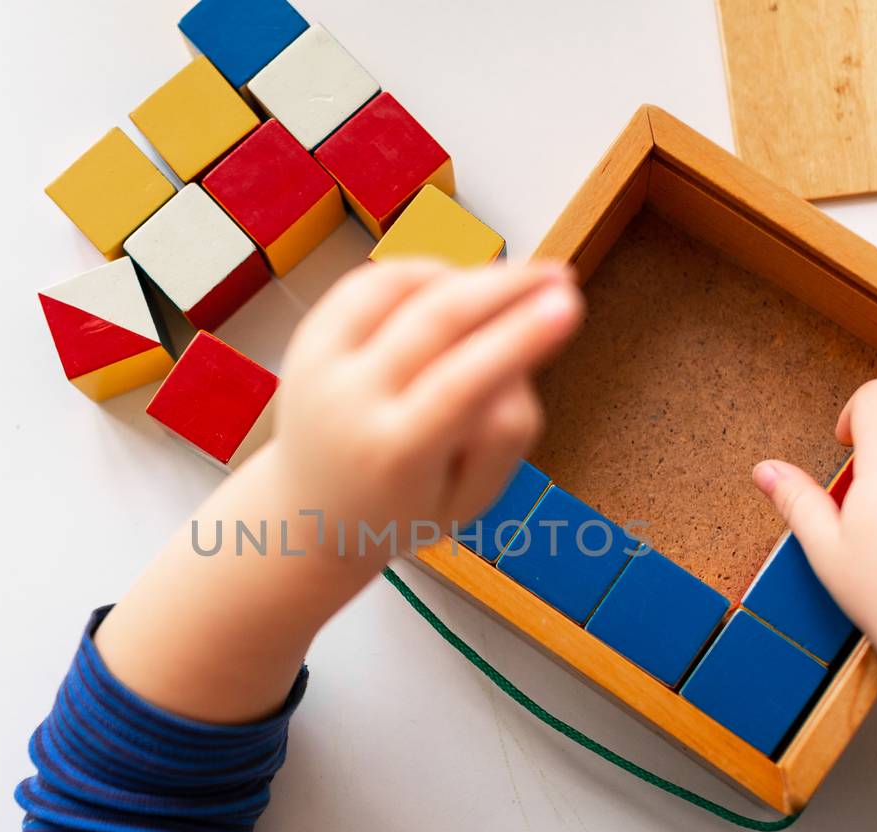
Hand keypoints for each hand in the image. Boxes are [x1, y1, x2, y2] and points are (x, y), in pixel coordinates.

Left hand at [94, 259, 581, 722]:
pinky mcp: (307, 335)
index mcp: (394, 456)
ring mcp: (320, 362)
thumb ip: (504, 438)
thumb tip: (519, 356)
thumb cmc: (402, 508)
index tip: (569, 304)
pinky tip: (454, 288)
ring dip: (464, 276)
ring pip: (402, 286)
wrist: (308, 514)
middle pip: (435, 321)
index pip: (461, 385)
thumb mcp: (467, 503)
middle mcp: (349, 402)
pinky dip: (421, 273)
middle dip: (507, 288)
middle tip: (560, 277)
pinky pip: (371, 280)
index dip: (518, 339)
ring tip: (505, 294)